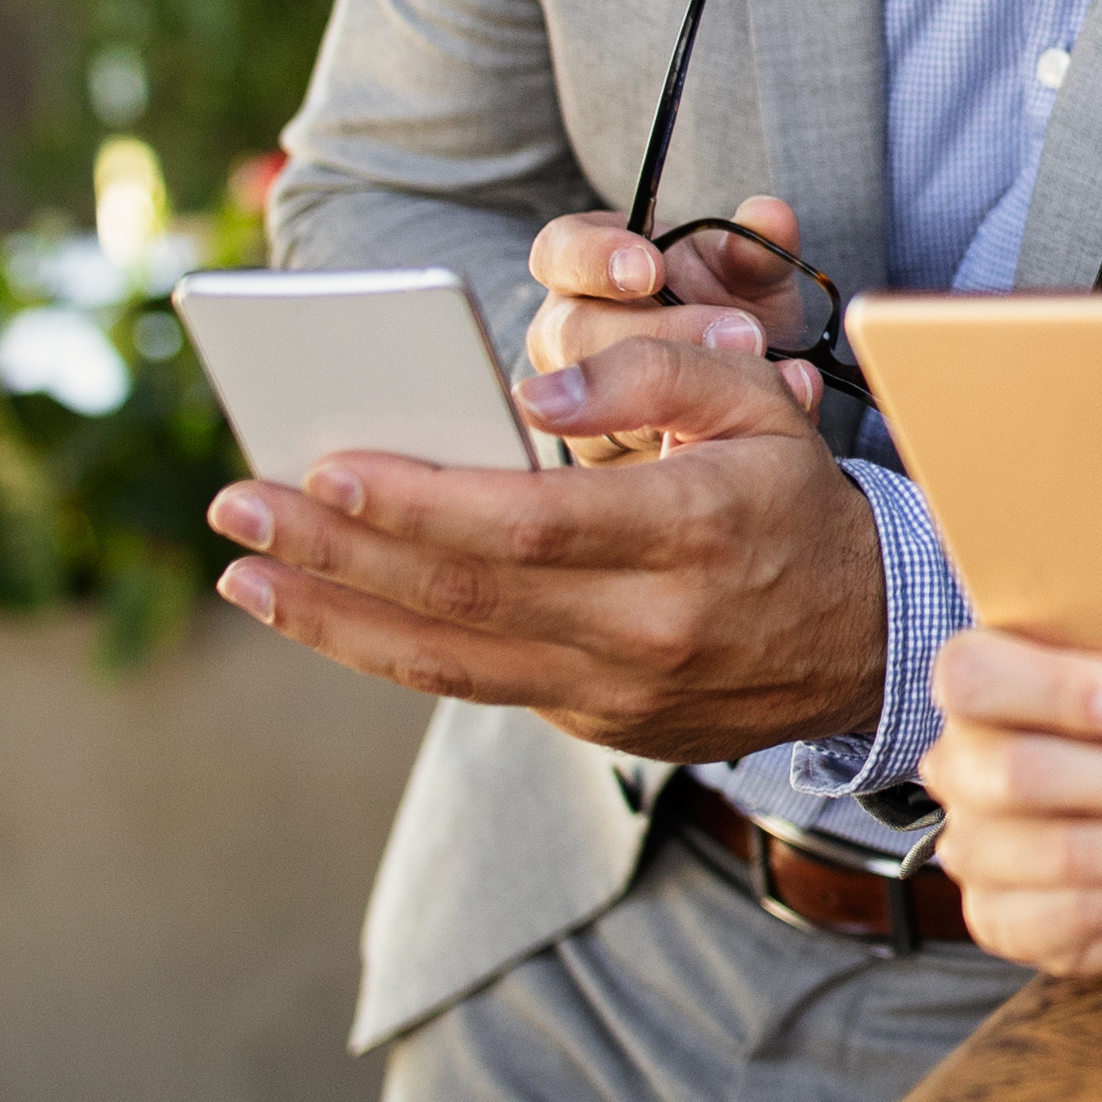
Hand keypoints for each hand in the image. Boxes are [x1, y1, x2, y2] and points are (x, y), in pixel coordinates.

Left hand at [208, 329, 885, 761]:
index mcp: (692, 533)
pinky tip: (326, 609)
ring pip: (445, 662)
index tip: (328, 466)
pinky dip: (388, 648)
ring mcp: (616, 692)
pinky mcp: (593, 727)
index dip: (420, 502)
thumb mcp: (758, 409)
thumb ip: (655, 374)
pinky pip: (474, 686)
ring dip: (329, 616)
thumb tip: (538, 392)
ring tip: (245, 572)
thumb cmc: (793, 501)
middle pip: (462, 594)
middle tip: (238, 504)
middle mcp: (648, 626)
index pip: (531, 523)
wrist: (863, 640)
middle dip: (335, 549)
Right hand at [523, 196, 815, 466]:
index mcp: (589, 265)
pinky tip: (724, 437)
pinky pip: (616, 453)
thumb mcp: (752, 275)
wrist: (744, 386)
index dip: (595, 258)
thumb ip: (757, 247)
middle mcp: (568, 328)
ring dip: (668, 398)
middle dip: (657, 335)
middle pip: (573, 332)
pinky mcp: (596, 449)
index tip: (649, 270)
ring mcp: (573, 395)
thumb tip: (770, 216)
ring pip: (585, 401)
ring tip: (743, 386)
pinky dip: (675, 447)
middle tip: (735, 336)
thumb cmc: (731, 309)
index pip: (560, 252)